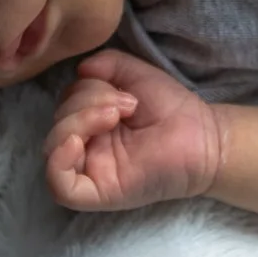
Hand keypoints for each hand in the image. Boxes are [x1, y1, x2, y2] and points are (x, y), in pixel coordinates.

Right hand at [44, 48, 225, 212]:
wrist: (205, 136)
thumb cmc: (173, 109)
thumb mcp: (136, 75)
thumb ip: (107, 64)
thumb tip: (80, 69)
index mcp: (92, 124)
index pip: (63, 107)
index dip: (82, 91)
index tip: (123, 92)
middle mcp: (88, 148)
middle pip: (57, 125)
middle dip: (84, 104)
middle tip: (125, 105)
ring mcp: (92, 170)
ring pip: (53, 150)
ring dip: (77, 122)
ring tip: (114, 114)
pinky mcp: (99, 192)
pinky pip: (61, 186)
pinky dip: (58, 162)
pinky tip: (76, 142)